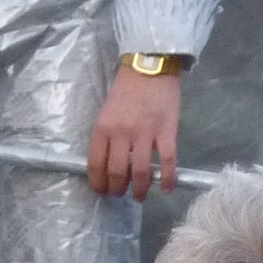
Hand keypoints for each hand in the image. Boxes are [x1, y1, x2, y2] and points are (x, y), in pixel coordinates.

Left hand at [88, 63, 182, 198]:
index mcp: (103, 128)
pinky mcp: (167, 131)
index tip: (103, 190)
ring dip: (139, 189)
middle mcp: (121, 134)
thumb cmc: (127, 88)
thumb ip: (107, 135)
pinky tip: (165, 188)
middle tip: (121, 194)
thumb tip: (111, 162)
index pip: (96, 165)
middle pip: (117, 172)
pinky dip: (166, 178)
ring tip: (139, 196)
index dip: (98, 183)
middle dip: (117, 189)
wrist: (151, 66)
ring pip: (140, 171)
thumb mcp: (107, 111)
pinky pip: (167, 161)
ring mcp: (145, 133)